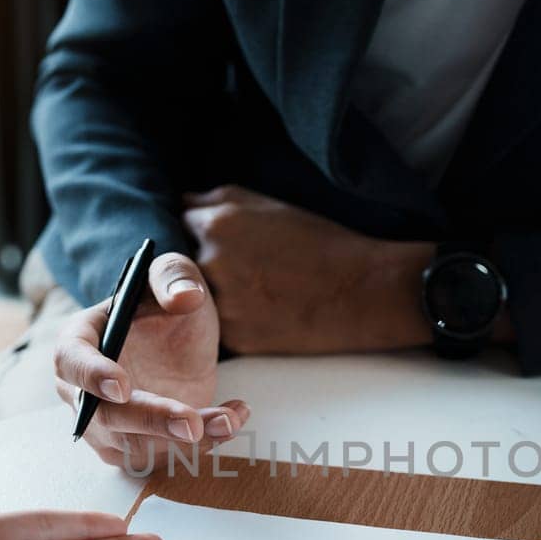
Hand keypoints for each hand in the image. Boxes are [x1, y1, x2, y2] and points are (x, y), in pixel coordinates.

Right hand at [53, 252, 250, 468]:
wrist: (176, 338)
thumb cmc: (163, 303)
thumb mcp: (174, 276)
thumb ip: (175, 277)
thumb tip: (184, 296)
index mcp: (79, 340)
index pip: (72, 362)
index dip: (93, 377)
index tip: (123, 386)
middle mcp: (82, 390)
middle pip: (105, 418)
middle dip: (151, 422)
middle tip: (192, 425)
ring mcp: (106, 425)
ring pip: (138, 447)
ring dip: (186, 442)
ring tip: (229, 419)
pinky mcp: (136, 446)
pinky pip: (164, 457)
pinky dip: (201, 446)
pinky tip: (231, 417)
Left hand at [182, 185, 435, 354]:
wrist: (362, 291)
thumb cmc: (321, 242)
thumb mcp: (270, 204)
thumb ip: (217, 200)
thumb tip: (182, 205)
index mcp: (217, 224)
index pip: (178, 224)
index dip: (195, 231)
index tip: (211, 239)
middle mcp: (211, 264)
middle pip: (181, 264)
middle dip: (201, 264)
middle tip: (239, 267)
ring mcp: (220, 305)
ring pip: (198, 300)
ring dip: (213, 295)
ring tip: (254, 290)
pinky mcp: (234, 339)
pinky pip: (217, 327)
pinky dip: (232, 320)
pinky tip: (261, 311)